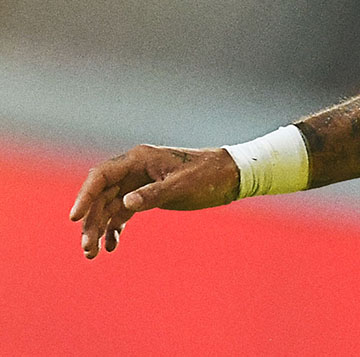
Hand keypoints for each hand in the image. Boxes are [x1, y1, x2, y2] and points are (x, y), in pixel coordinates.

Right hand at [69, 145, 239, 258]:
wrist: (230, 175)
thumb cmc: (207, 175)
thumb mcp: (181, 186)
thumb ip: (153, 194)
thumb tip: (124, 204)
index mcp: (139, 159)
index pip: (102, 176)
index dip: (85, 196)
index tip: (74, 218)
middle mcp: (134, 170)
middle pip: (102, 196)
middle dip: (91, 222)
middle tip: (87, 249)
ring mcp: (139, 183)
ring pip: (110, 206)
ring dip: (99, 228)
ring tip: (93, 254)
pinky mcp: (147, 195)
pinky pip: (123, 212)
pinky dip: (116, 228)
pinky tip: (112, 246)